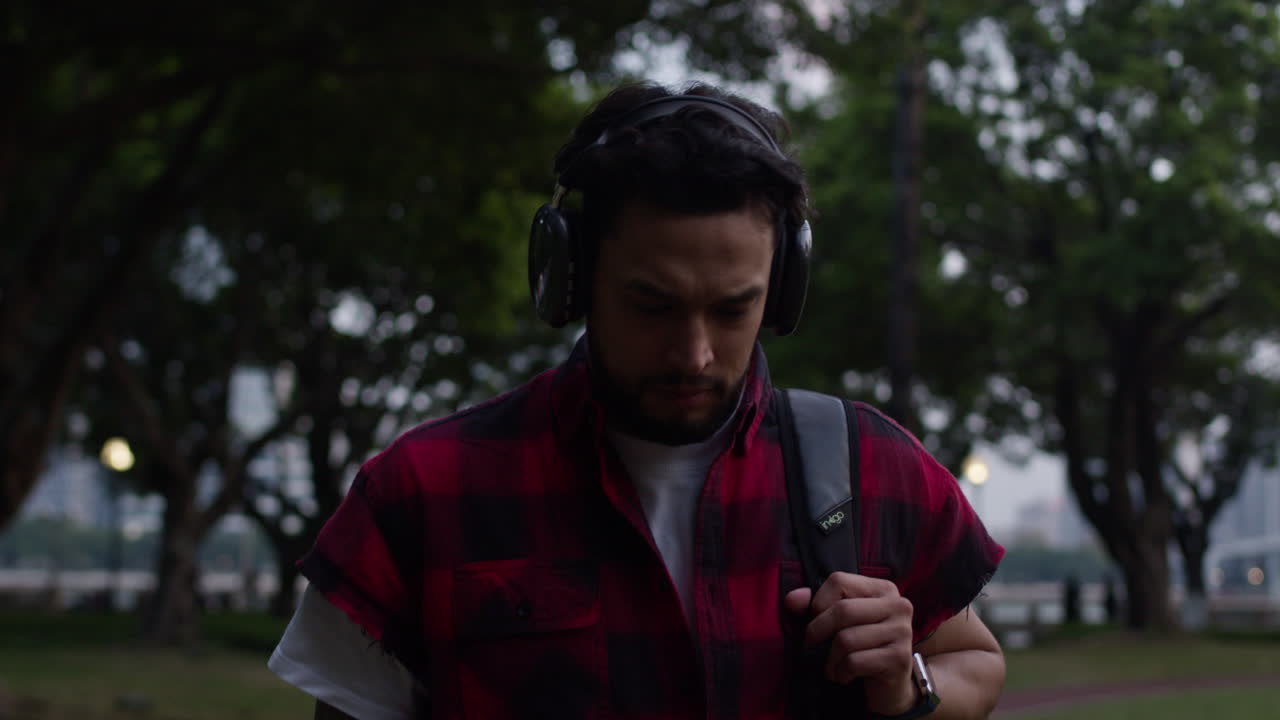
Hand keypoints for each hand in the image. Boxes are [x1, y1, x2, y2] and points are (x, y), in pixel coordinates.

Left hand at [784, 572, 916, 715]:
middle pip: (842, 610)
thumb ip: (813, 606)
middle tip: (811, 646)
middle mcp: (898, 605)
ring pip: (846, 639)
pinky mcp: (899, 658)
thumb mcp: (839, 622)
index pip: (839, 581)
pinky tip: (845, 676)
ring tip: (832, 666)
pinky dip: (841, 672)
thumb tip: (792, 599)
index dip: (818, 602)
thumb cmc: (862, 647)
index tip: (815, 621)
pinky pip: (854, 661)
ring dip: (830, 659)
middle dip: (817, 631)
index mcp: (883, 588)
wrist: (890, 685)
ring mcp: (902, 631)